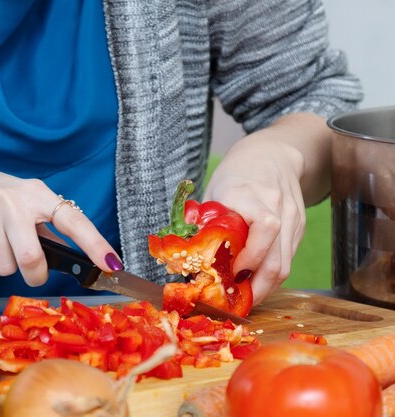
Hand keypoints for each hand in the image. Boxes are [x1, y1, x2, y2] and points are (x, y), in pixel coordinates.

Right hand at [0, 164, 120, 286]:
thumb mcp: (27, 201)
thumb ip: (46, 227)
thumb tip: (72, 261)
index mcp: (37, 194)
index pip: (73, 221)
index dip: (95, 244)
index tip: (112, 264)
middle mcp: (13, 202)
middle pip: (32, 259)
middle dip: (35, 276)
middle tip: (33, 271)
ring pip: (5, 267)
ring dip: (6, 266)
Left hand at [204, 127, 306, 304]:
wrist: (272, 155)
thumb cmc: (236, 174)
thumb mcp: (213, 192)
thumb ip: (202, 223)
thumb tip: (187, 259)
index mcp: (251, 194)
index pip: (265, 227)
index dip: (250, 256)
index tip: (231, 271)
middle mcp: (278, 207)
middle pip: (277, 259)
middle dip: (257, 288)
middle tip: (236, 301)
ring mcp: (293, 219)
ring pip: (286, 265)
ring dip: (265, 287)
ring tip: (245, 297)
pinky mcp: (300, 228)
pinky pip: (288, 259)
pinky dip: (272, 274)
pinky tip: (256, 280)